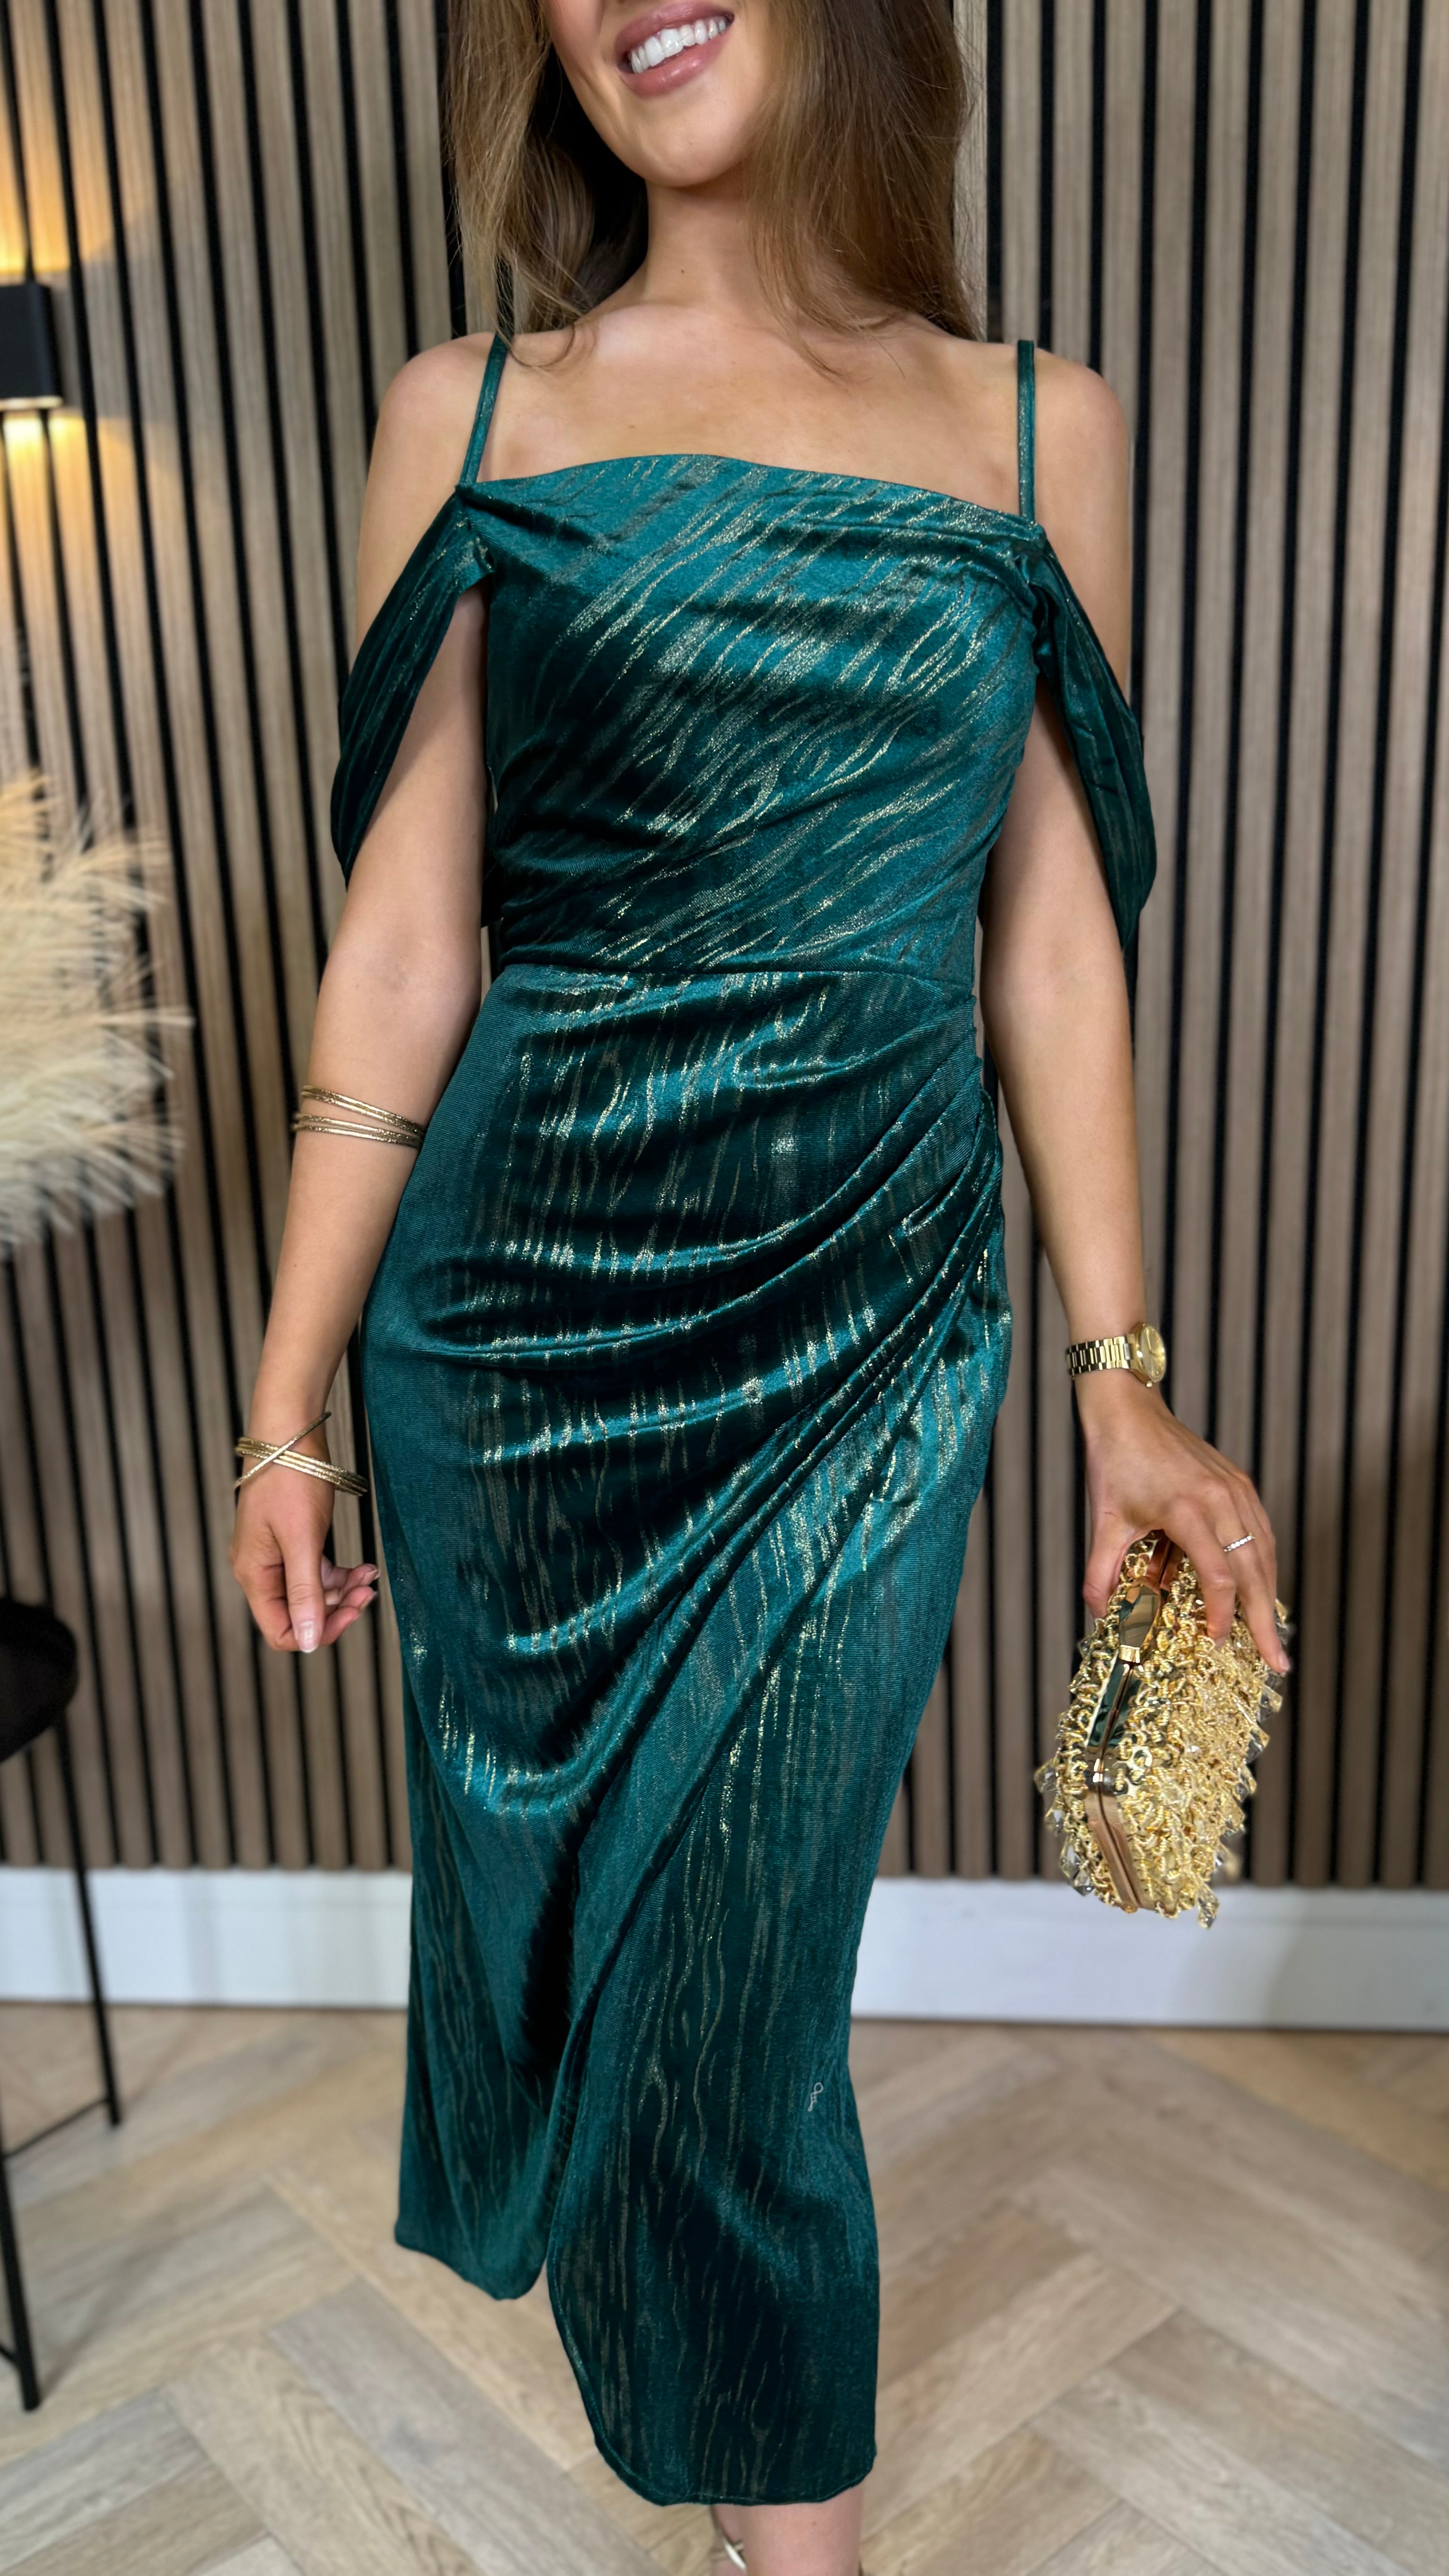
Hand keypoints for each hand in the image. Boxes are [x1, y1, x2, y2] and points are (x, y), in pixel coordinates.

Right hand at [231, 1423, 377, 1653]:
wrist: (289, 1433)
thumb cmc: (291, 1480)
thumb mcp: (301, 1540)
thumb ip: (305, 1593)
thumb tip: (308, 1642)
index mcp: (254, 1576)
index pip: (281, 1630)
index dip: (317, 1632)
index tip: (351, 1614)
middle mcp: (261, 1571)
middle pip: (299, 1614)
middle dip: (337, 1609)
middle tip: (369, 1594)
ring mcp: (276, 1556)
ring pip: (312, 1593)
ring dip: (343, 1591)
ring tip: (370, 1577)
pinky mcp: (293, 1542)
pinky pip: (317, 1572)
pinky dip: (340, 1574)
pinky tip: (364, 1567)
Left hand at [1075, 1376, 1288, 1673]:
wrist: (1130, 1412)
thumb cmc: (1116, 1462)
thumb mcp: (1104, 1521)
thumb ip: (1099, 1571)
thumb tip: (1097, 1613)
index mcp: (1187, 1510)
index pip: (1218, 1575)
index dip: (1222, 1614)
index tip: (1218, 1641)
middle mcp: (1221, 1499)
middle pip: (1254, 1571)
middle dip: (1265, 1620)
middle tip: (1277, 1662)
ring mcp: (1236, 1489)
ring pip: (1265, 1552)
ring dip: (1270, 1594)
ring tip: (1273, 1633)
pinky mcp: (1240, 1482)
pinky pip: (1261, 1530)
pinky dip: (1264, 1563)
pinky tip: (1263, 1587)